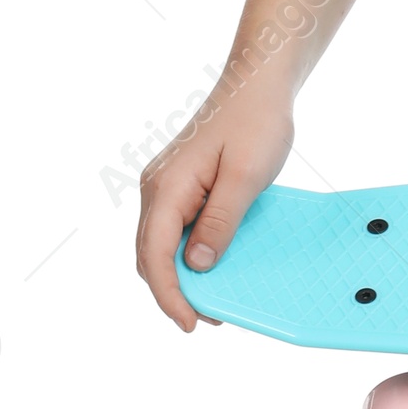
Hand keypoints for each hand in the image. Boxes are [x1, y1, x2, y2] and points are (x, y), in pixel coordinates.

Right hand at [135, 80, 294, 331]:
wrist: (256, 85)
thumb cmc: (255, 124)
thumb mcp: (245, 177)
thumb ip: (220, 222)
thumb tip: (196, 266)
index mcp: (167, 188)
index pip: (154, 255)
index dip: (169, 295)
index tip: (191, 323)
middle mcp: (157, 189)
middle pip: (151, 255)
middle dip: (174, 292)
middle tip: (206, 320)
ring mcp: (166, 187)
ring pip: (161, 245)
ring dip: (180, 275)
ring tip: (211, 300)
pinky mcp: (181, 185)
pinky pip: (176, 229)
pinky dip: (188, 254)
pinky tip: (212, 265)